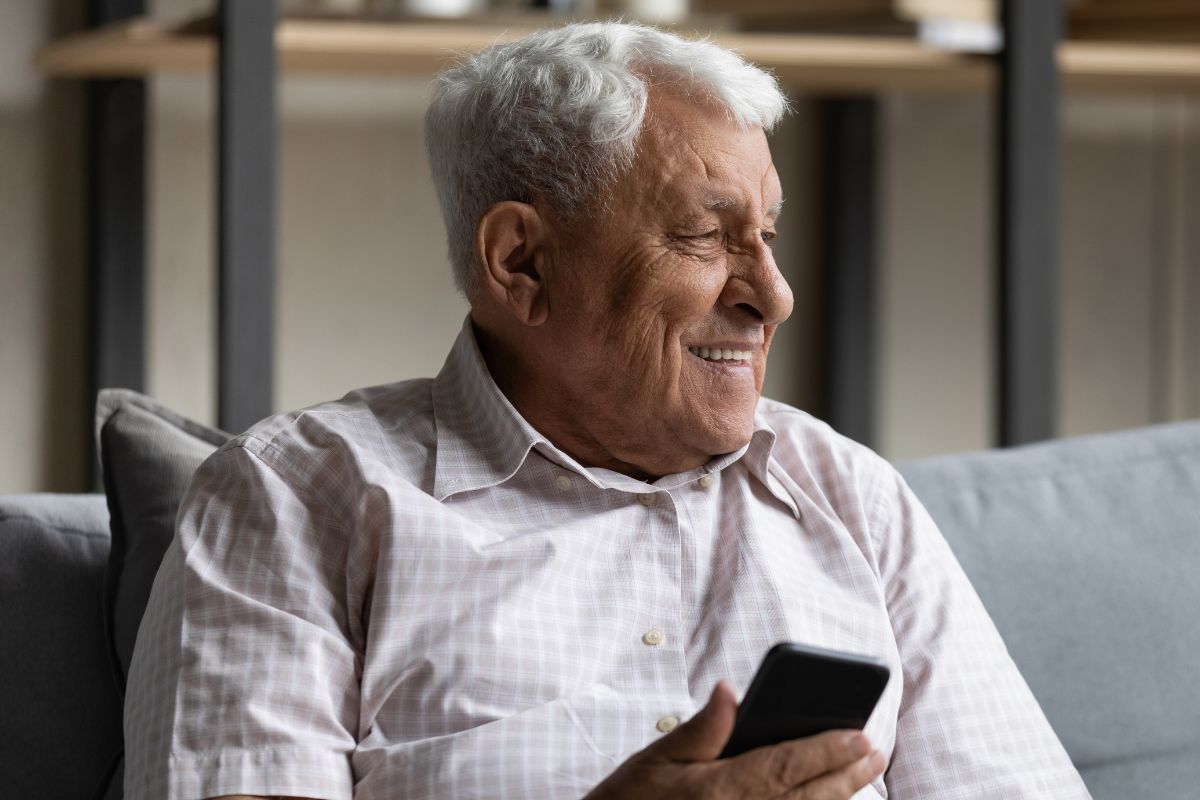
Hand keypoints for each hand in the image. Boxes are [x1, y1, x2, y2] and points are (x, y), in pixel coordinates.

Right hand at [584, 681, 886, 799]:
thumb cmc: (631, 799)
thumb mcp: (658, 756)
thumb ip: (703, 727)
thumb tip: (731, 689)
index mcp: (719, 791)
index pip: (785, 766)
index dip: (826, 751)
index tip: (859, 736)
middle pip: (805, 797)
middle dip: (844, 774)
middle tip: (874, 752)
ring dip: (835, 797)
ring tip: (862, 774)